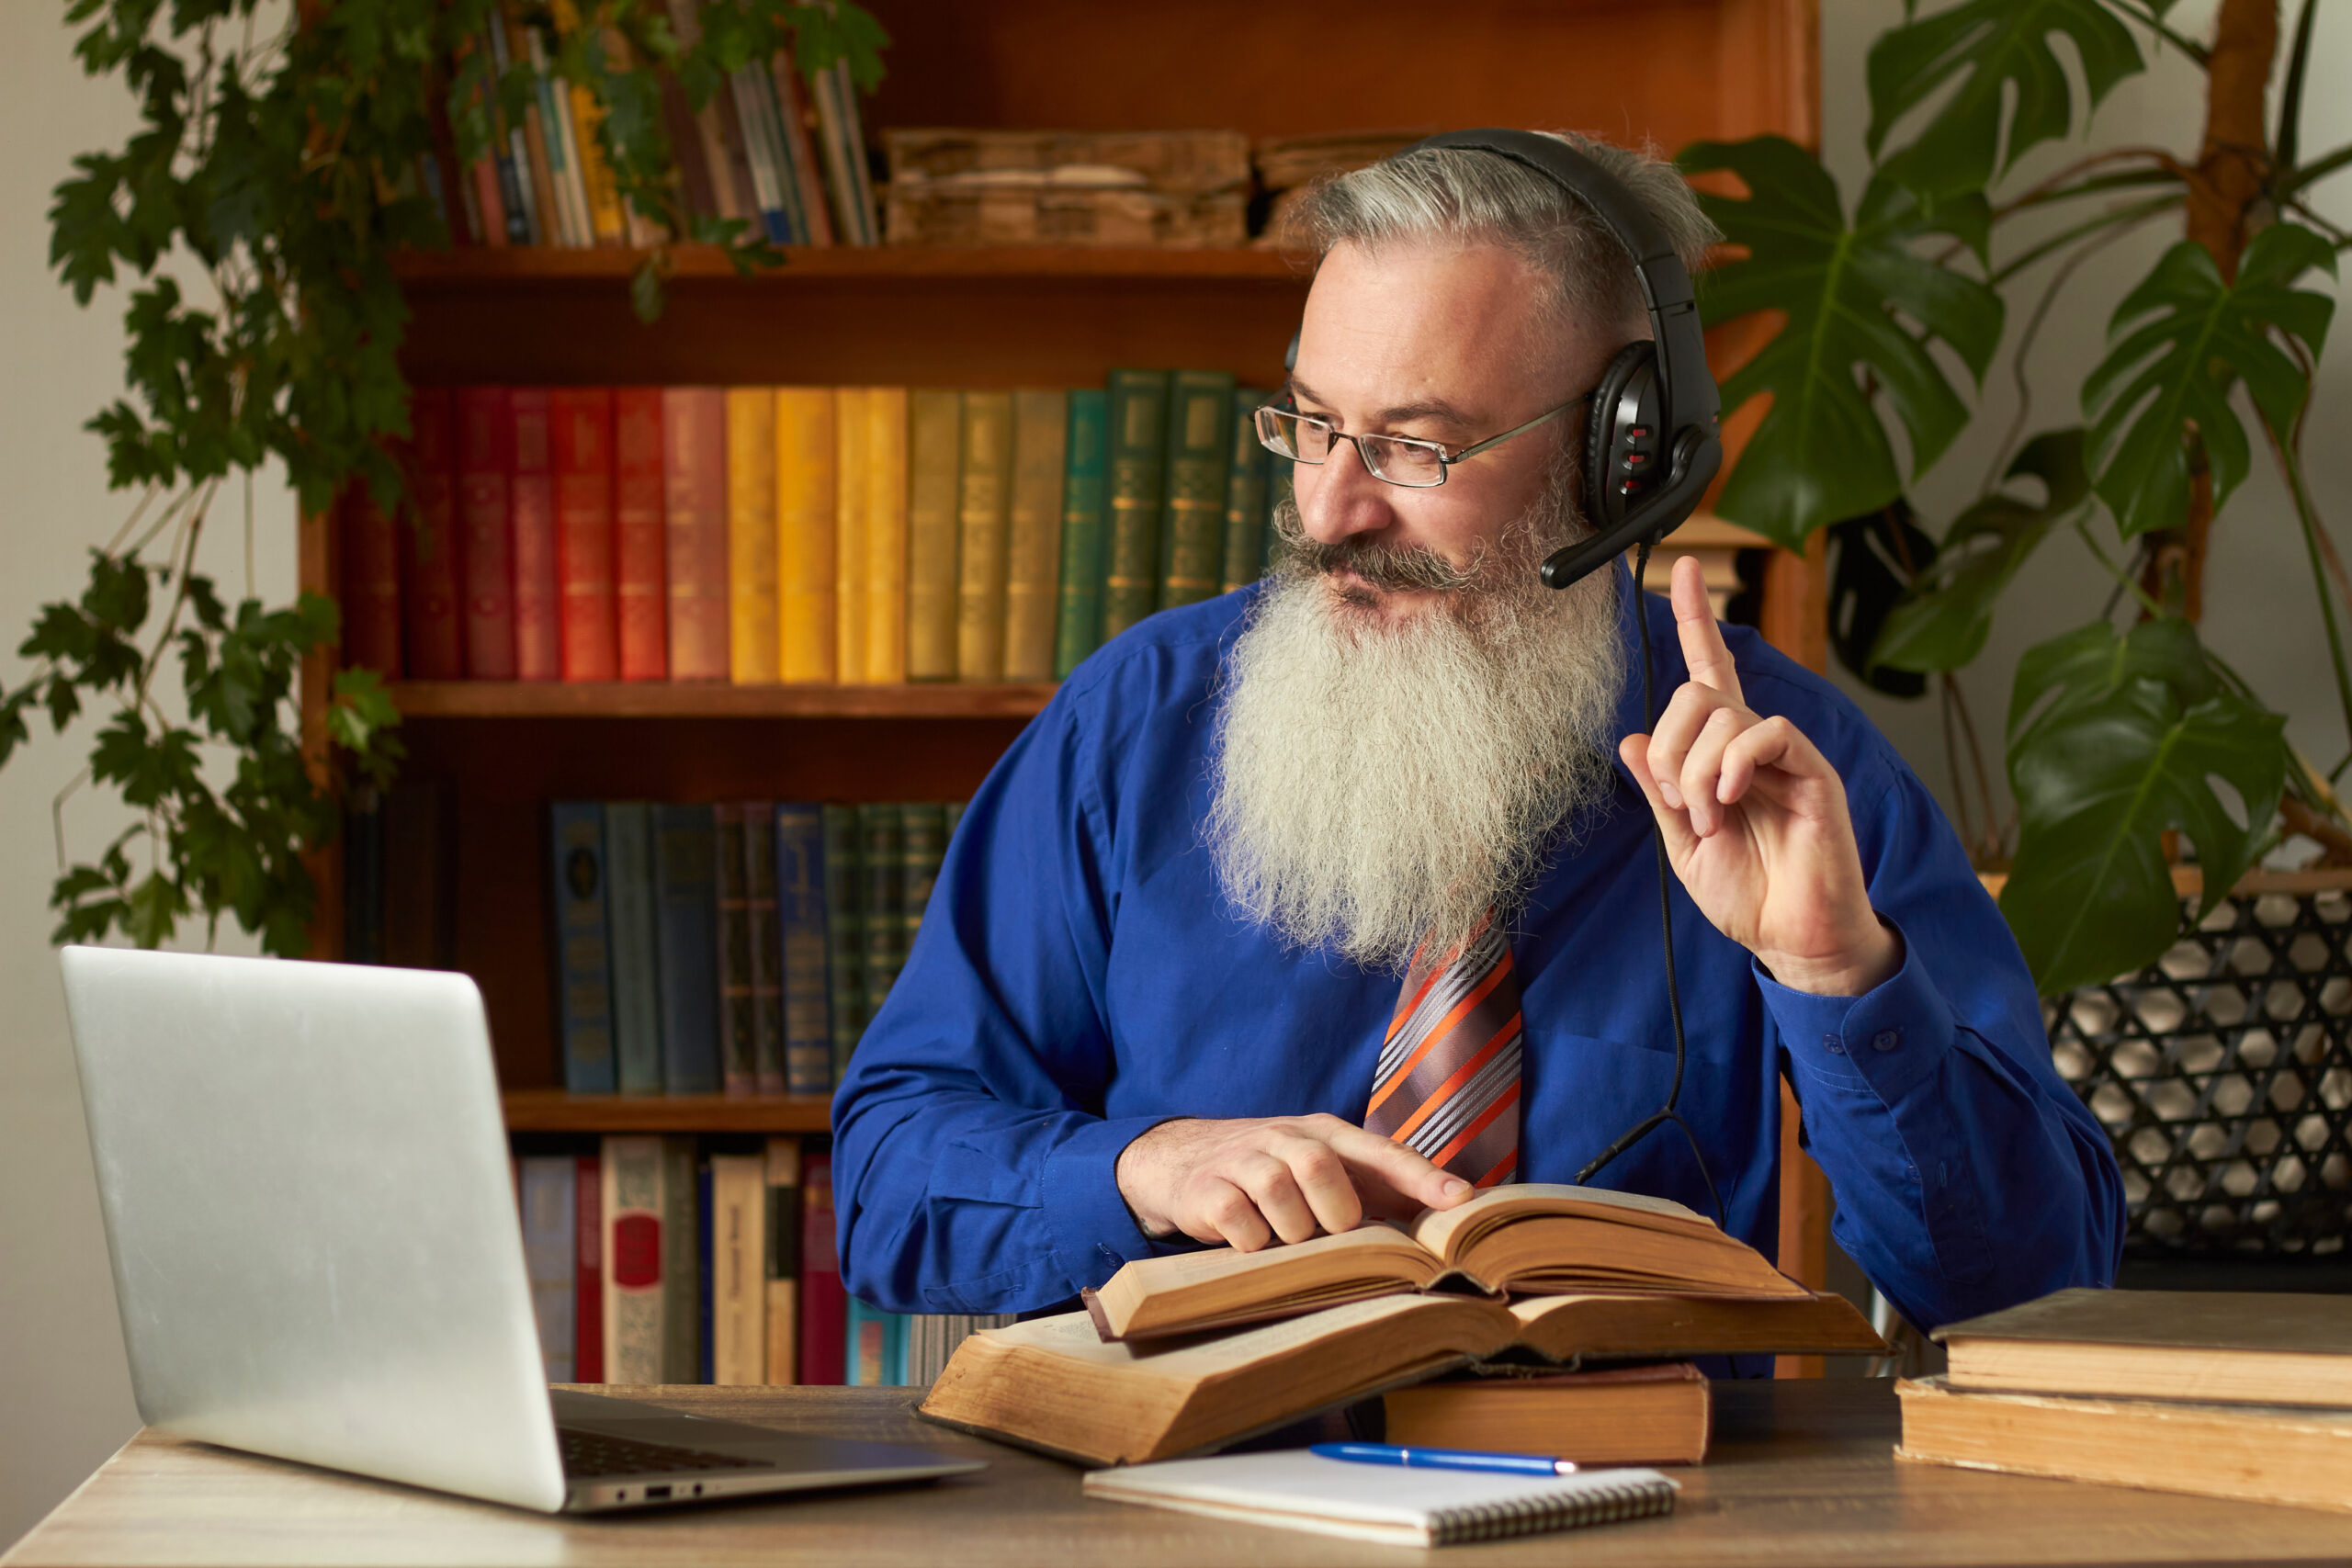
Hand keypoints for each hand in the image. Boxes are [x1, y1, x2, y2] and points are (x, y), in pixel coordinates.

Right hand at [1115, 1114, 1471, 1249]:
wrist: (1185, 1161)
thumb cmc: (1275, 1173)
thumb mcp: (1325, 1170)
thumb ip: (1379, 1189)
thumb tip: (1447, 1216)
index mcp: (1325, 1133)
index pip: (1381, 1151)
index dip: (1421, 1176)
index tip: (1460, 1200)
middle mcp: (1284, 1137)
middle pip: (1321, 1165)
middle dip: (1333, 1211)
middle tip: (1327, 1231)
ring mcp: (1242, 1160)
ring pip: (1279, 1195)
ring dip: (1291, 1232)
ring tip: (1286, 1237)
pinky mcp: (1207, 1190)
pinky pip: (1240, 1222)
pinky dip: (1253, 1243)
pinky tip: (1252, 1241)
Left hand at [1618, 555, 1901, 996]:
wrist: (1792, 937)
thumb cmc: (1747, 893)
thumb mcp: (1682, 843)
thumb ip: (1660, 792)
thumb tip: (1632, 739)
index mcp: (1720, 755)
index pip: (1709, 672)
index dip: (1694, 621)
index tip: (1679, 569)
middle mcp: (1752, 744)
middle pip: (1697, 692)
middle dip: (1671, 748)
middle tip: (1681, 803)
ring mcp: (1784, 755)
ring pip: (1723, 714)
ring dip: (1697, 771)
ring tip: (1711, 819)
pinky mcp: (1812, 771)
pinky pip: (1765, 733)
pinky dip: (1733, 765)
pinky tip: (1731, 802)